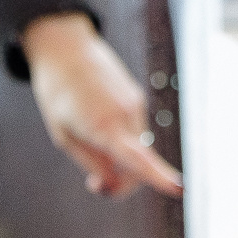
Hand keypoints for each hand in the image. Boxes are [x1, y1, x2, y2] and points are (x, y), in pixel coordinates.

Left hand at [20, 12, 181, 195]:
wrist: (65, 48)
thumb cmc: (57, 94)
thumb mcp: (64, 136)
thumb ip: (92, 162)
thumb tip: (114, 184)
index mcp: (103, 126)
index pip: (135, 159)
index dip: (158, 177)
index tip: (180, 189)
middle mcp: (126, 115)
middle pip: (138, 166)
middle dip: (122, 182)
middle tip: (94, 185)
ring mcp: (135, 104)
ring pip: (137, 149)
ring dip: (120, 160)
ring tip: (88, 142)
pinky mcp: (136, 98)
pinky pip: (134, 131)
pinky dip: (122, 140)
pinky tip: (97, 121)